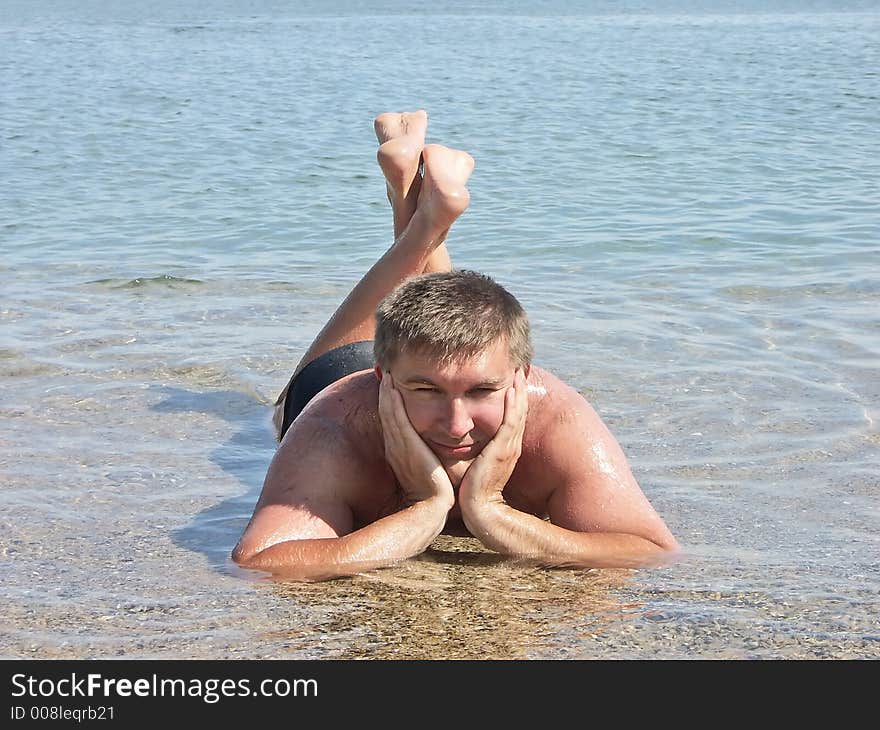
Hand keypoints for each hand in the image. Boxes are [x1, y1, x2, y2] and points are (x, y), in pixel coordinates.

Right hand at [378, 371, 454, 507]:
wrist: (432, 507)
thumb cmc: (433, 492)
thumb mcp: (426, 469)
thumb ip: (424, 456)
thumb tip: (430, 448)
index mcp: (399, 451)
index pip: (392, 421)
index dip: (389, 403)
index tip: (390, 385)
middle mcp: (395, 446)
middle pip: (387, 413)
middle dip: (385, 393)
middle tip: (384, 371)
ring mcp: (399, 446)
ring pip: (389, 413)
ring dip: (386, 393)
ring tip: (386, 374)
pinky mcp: (405, 447)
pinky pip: (397, 419)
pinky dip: (392, 403)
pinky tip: (391, 388)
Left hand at [459, 368, 528, 508]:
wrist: (479, 509)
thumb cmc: (474, 490)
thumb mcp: (478, 465)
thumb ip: (476, 452)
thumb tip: (463, 442)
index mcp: (506, 448)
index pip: (512, 418)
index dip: (513, 400)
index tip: (511, 381)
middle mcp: (511, 445)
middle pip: (519, 411)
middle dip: (520, 390)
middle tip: (519, 369)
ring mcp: (509, 447)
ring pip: (518, 413)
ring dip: (518, 392)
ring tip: (517, 373)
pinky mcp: (503, 450)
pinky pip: (510, 423)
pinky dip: (512, 406)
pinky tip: (511, 390)